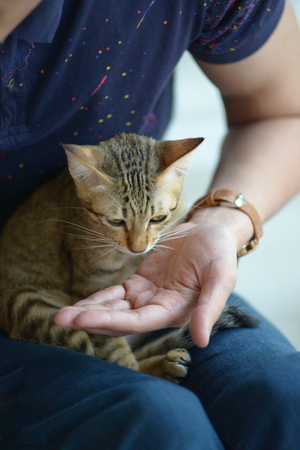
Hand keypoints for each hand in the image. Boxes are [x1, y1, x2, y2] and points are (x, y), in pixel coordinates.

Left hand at [54, 207, 247, 346]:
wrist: (210, 233)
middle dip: (91, 320)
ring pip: (113, 309)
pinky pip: (114, 295)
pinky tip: (78, 304)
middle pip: (119, 319)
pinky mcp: (139, 283)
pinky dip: (97, 299)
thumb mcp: (222, 276)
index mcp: (175, 311)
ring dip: (89, 311)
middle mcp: (157, 309)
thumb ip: (210, 308)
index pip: (138, 322)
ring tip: (61, 315)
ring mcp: (146, 297)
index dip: (111, 322)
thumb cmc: (219, 254)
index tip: (83, 318)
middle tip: (60, 320)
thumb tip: (202, 341)